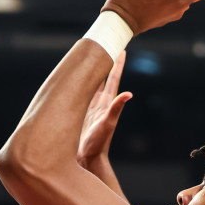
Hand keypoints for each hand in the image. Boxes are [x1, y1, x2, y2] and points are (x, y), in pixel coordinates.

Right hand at [78, 51, 130, 168]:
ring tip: (90, 58)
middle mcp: (99, 102)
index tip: (121, 48)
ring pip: (91, 84)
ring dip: (90, 71)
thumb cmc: (98, 144)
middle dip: (104, 62)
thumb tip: (129, 94)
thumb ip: (116, 108)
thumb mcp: (107, 124)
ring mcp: (90, 107)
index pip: (113, 78)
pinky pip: (80, 94)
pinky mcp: (80, 113)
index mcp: (107, 102)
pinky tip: (76, 81)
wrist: (88, 159)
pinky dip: (79, 85)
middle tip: (105, 45)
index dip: (117, 63)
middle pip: (102, 77)